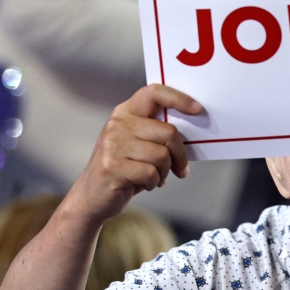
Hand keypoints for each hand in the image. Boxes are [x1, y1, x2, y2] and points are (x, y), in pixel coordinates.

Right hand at [67, 84, 201, 223]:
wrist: (91, 196)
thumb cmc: (123, 168)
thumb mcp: (137, 143)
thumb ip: (157, 133)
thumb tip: (193, 130)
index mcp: (126, 112)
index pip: (154, 93)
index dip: (178, 98)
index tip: (198, 109)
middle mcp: (118, 124)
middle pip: (169, 132)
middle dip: (179, 155)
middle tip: (180, 169)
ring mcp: (113, 144)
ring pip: (162, 156)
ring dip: (164, 172)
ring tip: (154, 177)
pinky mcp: (112, 166)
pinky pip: (150, 173)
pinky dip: (153, 182)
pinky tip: (143, 184)